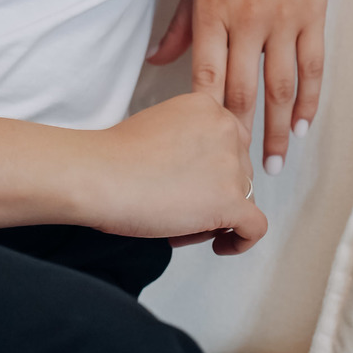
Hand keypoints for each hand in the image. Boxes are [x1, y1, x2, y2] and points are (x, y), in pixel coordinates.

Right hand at [84, 94, 265, 255]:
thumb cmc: (113, 157)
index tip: (186, 182)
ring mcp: (231, 165)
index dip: (209, 168)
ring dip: (216, 217)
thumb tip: (200, 174)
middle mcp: (226, 129)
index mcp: (208, 106)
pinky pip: (254, 228)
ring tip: (179, 227)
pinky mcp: (231, 201)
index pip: (229, 142)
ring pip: (244, 199)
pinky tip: (218, 245)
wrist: (98, 174)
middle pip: (239, 171)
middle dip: (212, 193)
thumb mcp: (160, 126)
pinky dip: (240, 241)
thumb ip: (188, 139)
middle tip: (176, 207)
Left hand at [146, 0, 338, 173]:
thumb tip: (153, 59)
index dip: (204, 118)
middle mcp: (246, 18)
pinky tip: (303, 124)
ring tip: (274, 162)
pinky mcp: (313, 12)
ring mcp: (282, 17)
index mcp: (211, 10)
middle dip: (240, 137)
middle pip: (243, 90)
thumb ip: (180, 22)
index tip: (200, 149)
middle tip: (237, 175)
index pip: (206, 76)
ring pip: (280, 86)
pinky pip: (313, 65)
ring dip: (277, 129)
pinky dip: (309, 98)